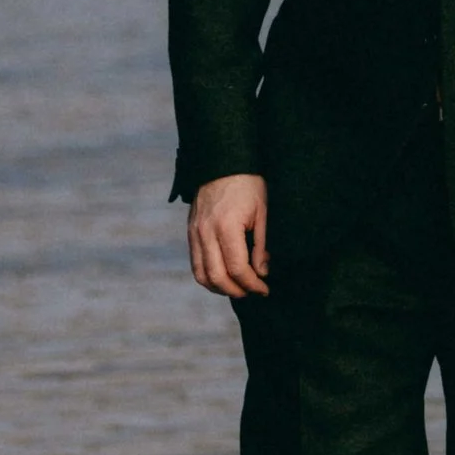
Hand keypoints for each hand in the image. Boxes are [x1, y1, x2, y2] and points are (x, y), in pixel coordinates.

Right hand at [189, 174, 269, 298]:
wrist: (221, 162)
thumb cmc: (247, 185)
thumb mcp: (262, 211)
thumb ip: (261, 244)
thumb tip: (261, 272)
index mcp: (226, 227)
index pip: (238, 269)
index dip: (252, 284)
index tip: (264, 289)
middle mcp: (206, 232)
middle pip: (217, 277)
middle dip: (237, 291)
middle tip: (252, 291)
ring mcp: (194, 233)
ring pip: (201, 275)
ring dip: (219, 288)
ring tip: (238, 288)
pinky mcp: (190, 232)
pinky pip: (195, 263)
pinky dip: (208, 276)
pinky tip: (224, 277)